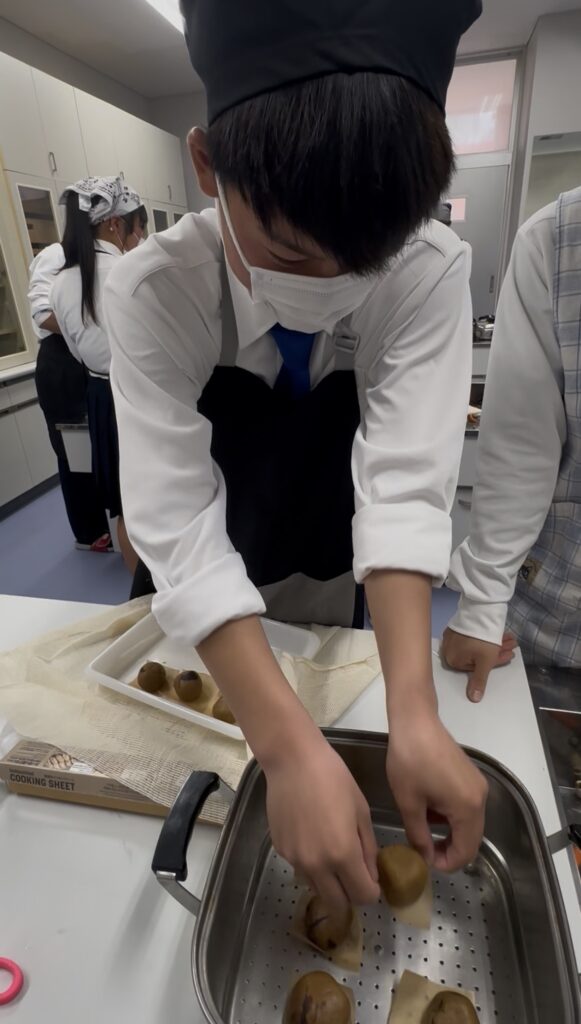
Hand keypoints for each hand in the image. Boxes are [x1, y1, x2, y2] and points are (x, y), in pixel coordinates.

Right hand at [265, 736, 379, 912]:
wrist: (293, 760)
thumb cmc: (334, 778)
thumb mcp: (361, 811)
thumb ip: (368, 848)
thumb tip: (371, 875)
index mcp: (342, 854)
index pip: (363, 896)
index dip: (372, 891)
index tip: (372, 880)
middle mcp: (316, 865)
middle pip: (337, 904)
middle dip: (350, 896)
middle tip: (354, 876)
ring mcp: (295, 859)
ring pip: (317, 888)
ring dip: (329, 882)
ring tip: (331, 852)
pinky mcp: (280, 849)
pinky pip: (300, 868)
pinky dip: (311, 863)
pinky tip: (312, 836)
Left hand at [387, 706, 487, 870]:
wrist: (415, 722)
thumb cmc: (409, 760)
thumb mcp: (409, 802)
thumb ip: (419, 835)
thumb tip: (425, 858)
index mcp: (468, 807)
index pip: (466, 851)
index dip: (447, 863)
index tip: (425, 862)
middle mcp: (480, 798)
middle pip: (472, 839)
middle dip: (449, 849)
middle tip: (424, 851)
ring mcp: (478, 785)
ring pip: (470, 823)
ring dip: (450, 832)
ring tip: (423, 827)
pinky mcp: (471, 776)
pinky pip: (467, 806)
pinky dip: (452, 815)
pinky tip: (430, 807)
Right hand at [441, 628, 516, 701]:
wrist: (480, 612)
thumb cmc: (482, 641)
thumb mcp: (485, 663)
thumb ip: (479, 681)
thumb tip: (473, 699)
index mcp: (452, 659)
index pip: (474, 667)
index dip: (493, 662)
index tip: (508, 655)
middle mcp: (448, 648)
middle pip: (476, 655)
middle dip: (497, 652)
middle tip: (512, 646)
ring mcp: (452, 636)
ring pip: (476, 644)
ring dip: (495, 644)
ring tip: (510, 639)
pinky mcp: (457, 626)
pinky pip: (473, 636)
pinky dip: (486, 637)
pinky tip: (500, 634)